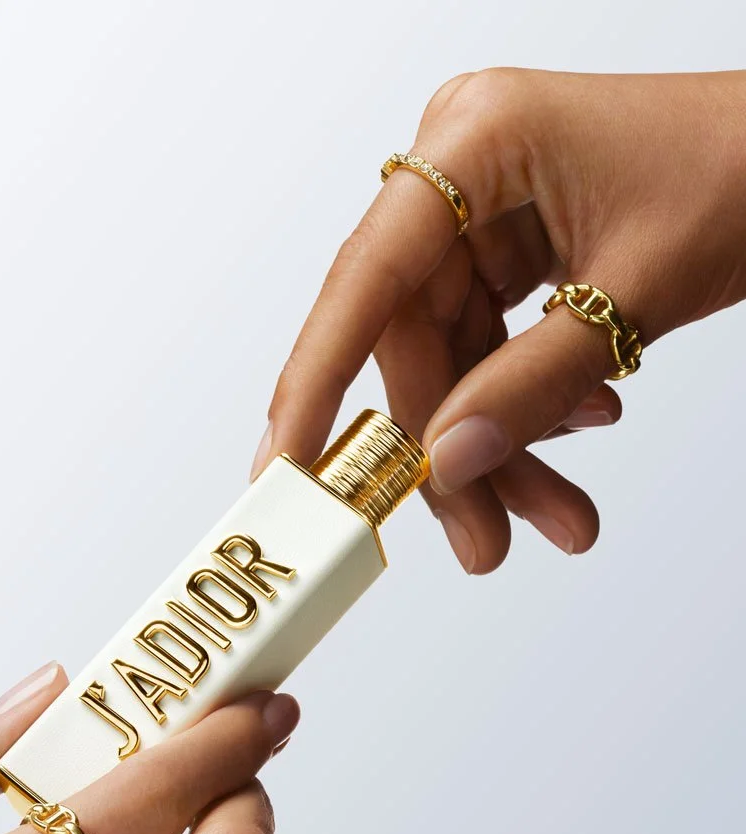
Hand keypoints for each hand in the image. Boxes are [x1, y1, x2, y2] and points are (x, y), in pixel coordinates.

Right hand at [254, 69, 745, 572]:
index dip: (318, 379)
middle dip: (452, 447)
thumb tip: (447, 465)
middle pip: (413, 339)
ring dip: (497, 443)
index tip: (290, 464)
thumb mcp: (633, 295)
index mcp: (478, 139)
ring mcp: (481, 206)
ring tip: (555, 515)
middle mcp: (461, 168)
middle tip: (481, 539)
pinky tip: (578, 427)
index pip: (368, 278)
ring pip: (451, 356)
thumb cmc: (745, 170)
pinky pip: (488, 344)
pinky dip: (524, 401)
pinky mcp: (506, 242)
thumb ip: (531, 386)